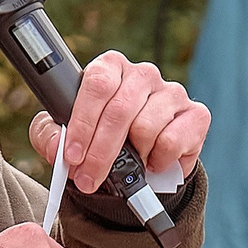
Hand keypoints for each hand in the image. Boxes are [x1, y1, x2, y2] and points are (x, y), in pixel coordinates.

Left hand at [37, 52, 210, 193]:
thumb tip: (57, 148)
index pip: (97, 85)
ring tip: (129, 163)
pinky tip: (152, 161)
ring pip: (145, 128)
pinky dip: (157, 160)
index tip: (72, 156)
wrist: (145, 161)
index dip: (82, 123)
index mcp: (111, 67)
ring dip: (132, 157)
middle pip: (119, 111)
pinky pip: (171, 141)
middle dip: (99, 152)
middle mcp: (143, 74)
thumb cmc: (104, 141)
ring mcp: (172, 92)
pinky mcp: (196, 114)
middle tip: (87, 180)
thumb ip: (52, 137)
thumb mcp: (70, 137)